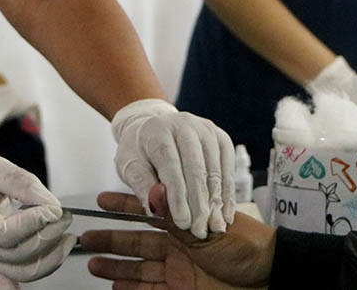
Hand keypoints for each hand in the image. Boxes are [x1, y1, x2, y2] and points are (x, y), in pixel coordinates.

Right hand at [0, 146, 74, 282]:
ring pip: (19, 273)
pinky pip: (11, 278)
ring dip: (50, 258)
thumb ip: (24, 184)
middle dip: (49, 237)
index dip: (33, 224)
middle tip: (65, 217)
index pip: (4, 233)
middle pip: (16, 255)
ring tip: (67, 238)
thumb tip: (52, 205)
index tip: (53, 209)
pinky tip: (48, 268)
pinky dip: (30, 279)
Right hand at [81, 185, 274, 288]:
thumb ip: (177, 217)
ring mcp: (179, 270)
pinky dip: (132, 289)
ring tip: (91, 265)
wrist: (272, 278)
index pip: (149, 212)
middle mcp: (179, 246)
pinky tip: (114, 288)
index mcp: (185, 224)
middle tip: (85, 237)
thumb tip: (153, 192)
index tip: (101, 201)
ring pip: (139, 268)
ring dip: (115, 267)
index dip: (124, 207)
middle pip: (137, 242)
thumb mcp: (209, 231)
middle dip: (111, 239)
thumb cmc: (249, 249)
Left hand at [112, 99, 235, 237]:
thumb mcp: (129, 166)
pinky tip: (225, 213)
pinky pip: (228, 168)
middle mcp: (184, 125)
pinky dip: (228, 193)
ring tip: (214, 227)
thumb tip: (156, 208)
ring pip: (215, 170)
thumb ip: (142, 186)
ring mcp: (206, 130)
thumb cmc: (139, 150)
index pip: (170, 165)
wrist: (153, 128)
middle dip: (199, 204)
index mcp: (158, 131)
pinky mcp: (221, 138)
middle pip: (196, 168)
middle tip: (200, 230)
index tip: (182, 222)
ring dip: (216, 202)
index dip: (178, 196)